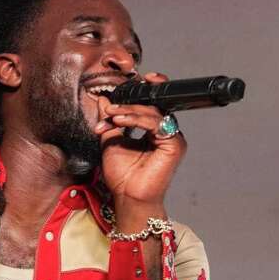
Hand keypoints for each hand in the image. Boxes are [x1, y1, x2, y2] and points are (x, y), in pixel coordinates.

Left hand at [92, 71, 186, 212]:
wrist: (127, 197)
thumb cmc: (122, 176)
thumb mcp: (111, 141)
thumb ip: (110, 120)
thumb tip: (103, 99)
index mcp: (154, 131)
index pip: (151, 105)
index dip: (144, 91)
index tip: (129, 82)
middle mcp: (165, 132)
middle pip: (151, 106)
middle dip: (128, 104)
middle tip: (109, 108)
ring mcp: (172, 138)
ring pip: (153, 112)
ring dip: (130, 111)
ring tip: (112, 115)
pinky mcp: (175, 145)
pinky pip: (156, 123)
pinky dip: (137, 119)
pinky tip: (121, 121)